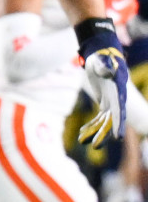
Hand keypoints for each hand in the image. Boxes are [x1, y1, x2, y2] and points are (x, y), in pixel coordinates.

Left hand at [76, 17, 127, 145]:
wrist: (101, 56)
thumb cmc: (102, 57)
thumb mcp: (101, 62)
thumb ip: (105, 67)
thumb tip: (107, 71)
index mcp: (117, 93)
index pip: (118, 111)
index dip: (118, 124)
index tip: (117, 137)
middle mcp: (116, 100)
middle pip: (111, 120)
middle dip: (103, 134)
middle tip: (94, 146)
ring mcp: (110, 102)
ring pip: (104, 122)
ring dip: (94, 132)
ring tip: (82, 141)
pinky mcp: (104, 102)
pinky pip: (99, 117)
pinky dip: (91, 125)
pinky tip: (82, 132)